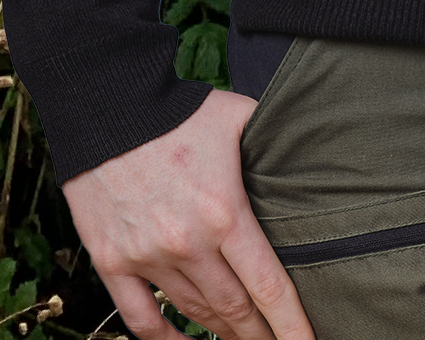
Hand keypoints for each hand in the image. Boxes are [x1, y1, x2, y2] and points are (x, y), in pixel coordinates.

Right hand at [60, 90, 314, 339]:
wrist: (108, 108)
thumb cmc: (181, 112)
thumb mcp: (242, 120)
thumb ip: (278, 145)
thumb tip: (316, 150)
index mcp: (226, 214)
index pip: (269, 287)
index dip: (292, 324)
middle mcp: (187, 245)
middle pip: (234, 310)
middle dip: (262, 335)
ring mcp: (145, 258)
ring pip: (193, 314)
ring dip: (222, 335)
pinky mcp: (111, 262)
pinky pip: (140, 318)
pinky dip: (165, 339)